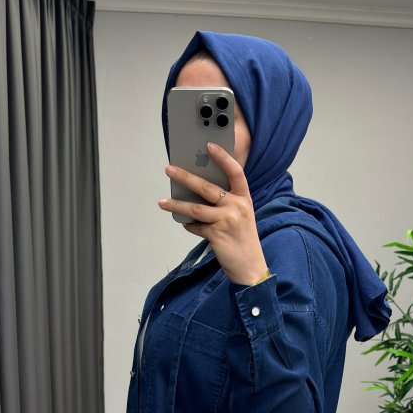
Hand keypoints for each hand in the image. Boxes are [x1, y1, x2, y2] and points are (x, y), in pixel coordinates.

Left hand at [158, 143, 268, 285]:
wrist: (250, 267)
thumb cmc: (243, 240)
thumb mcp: (241, 217)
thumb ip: (226, 203)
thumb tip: (198, 192)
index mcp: (244, 199)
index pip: (235, 172)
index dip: (223, 157)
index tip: (209, 145)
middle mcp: (237, 207)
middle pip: (207, 187)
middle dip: (185, 177)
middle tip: (169, 169)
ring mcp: (227, 220)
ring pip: (195, 208)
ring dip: (176, 204)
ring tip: (162, 201)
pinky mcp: (217, 235)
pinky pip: (196, 226)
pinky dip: (188, 225)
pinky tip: (184, 224)